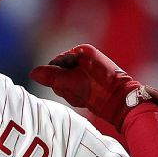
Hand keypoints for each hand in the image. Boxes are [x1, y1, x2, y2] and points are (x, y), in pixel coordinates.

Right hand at [29, 44, 157, 130]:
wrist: (124, 105)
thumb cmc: (101, 92)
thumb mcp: (73, 85)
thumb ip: (52, 77)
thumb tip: (33, 73)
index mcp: (82, 51)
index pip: (55, 64)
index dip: (58, 79)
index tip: (72, 87)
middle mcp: (86, 56)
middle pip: (60, 73)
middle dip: (66, 87)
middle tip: (80, 94)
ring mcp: (89, 68)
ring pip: (66, 82)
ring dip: (72, 93)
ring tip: (85, 98)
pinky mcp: (92, 79)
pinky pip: (75, 87)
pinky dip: (78, 95)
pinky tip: (87, 99)